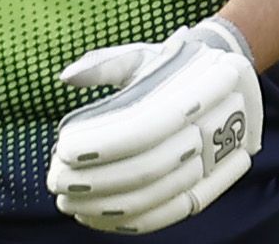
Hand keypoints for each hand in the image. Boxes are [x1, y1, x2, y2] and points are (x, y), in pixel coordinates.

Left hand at [47, 17, 261, 234]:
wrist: (221, 82)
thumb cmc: (168, 66)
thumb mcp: (141, 55)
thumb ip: (103, 65)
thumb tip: (66, 77)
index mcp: (191, 93)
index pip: (144, 130)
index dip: (104, 145)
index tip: (64, 149)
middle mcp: (209, 134)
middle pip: (147, 170)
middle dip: (97, 181)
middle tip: (56, 180)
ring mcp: (211, 166)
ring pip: (155, 198)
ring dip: (107, 208)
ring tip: (69, 203)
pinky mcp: (206, 189)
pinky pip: (168, 215)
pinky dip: (130, 223)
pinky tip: (95, 219)